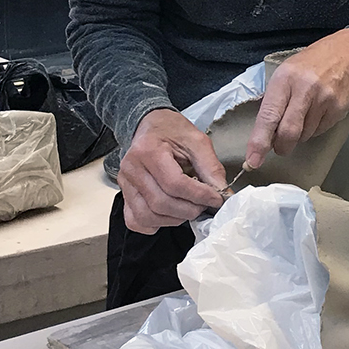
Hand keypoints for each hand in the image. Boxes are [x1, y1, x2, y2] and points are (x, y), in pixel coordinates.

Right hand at [118, 108, 226, 233]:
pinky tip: (170, 214)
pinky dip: (154, 224)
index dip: (199, 195)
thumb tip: (223, 192)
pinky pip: (135, 221)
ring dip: (174, 219)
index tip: (216, 198)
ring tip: (190, 208)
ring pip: (147, 216)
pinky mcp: (125, 195)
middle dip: (189, 210)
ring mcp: (125, 184)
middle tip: (204, 205)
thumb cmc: (172, 130)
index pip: (174, 184)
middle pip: (161, 203)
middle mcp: (132, 169)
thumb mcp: (197, 140)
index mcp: (149, 150)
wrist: (150, 124)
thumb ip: (211, 166)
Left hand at [246, 29, 348, 168]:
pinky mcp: (338, 108)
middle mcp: (304, 89)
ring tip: (305, 113)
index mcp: (284, 79)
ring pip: (304, 135)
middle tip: (280, 147)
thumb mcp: (287, 72)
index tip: (253, 160)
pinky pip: (320, 131)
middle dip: (282, 146)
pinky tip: (319, 111)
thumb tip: (263, 133)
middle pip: (288, 132)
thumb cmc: (312, 63)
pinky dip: (315, 128)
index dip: (259, 141)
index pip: (268, 115)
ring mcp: (324, 99)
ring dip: (300, 134)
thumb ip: (275, 99)